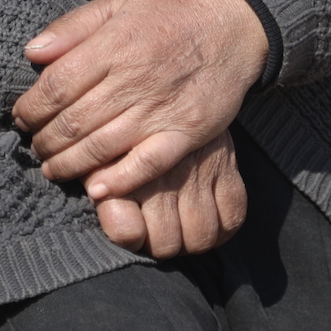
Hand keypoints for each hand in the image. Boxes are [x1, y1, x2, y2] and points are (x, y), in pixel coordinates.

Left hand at [14, 0, 267, 201]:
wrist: (233, 24)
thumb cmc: (169, 13)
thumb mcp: (118, 3)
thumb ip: (73, 26)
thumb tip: (32, 53)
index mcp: (114, 45)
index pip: (57, 85)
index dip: (31, 107)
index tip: (21, 117)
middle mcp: (135, 78)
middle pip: (74, 121)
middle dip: (45, 141)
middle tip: (36, 147)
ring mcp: (162, 108)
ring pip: (102, 146)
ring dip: (69, 164)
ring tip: (54, 169)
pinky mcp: (187, 132)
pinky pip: (148, 164)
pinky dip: (119, 180)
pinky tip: (96, 188)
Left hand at [95, 130, 247, 257]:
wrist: (167, 85)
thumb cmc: (120, 130)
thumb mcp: (99, 154)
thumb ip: (98, 183)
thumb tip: (101, 199)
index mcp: (124, 165)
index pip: (128, 232)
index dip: (129, 240)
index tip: (130, 231)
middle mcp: (163, 169)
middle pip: (166, 242)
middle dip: (158, 245)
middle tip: (154, 233)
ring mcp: (198, 168)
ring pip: (200, 236)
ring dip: (189, 242)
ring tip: (179, 231)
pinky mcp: (226, 163)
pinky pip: (233, 216)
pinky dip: (222, 230)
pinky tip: (207, 223)